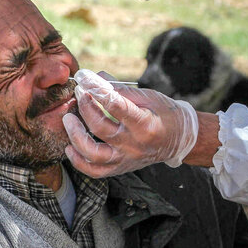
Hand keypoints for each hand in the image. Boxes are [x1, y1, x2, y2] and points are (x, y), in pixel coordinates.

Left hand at [62, 69, 198, 177]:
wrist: (179, 139)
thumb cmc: (163, 113)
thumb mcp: (148, 96)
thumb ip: (120, 88)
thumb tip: (94, 77)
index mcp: (145, 124)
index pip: (115, 104)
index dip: (96, 88)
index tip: (83, 76)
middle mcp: (134, 144)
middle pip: (100, 128)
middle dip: (84, 107)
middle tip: (79, 93)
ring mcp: (125, 159)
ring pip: (93, 154)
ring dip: (75, 135)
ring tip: (69, 119)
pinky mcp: (119, 168)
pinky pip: (94, 170)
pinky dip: (78, 160)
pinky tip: (70, 146)